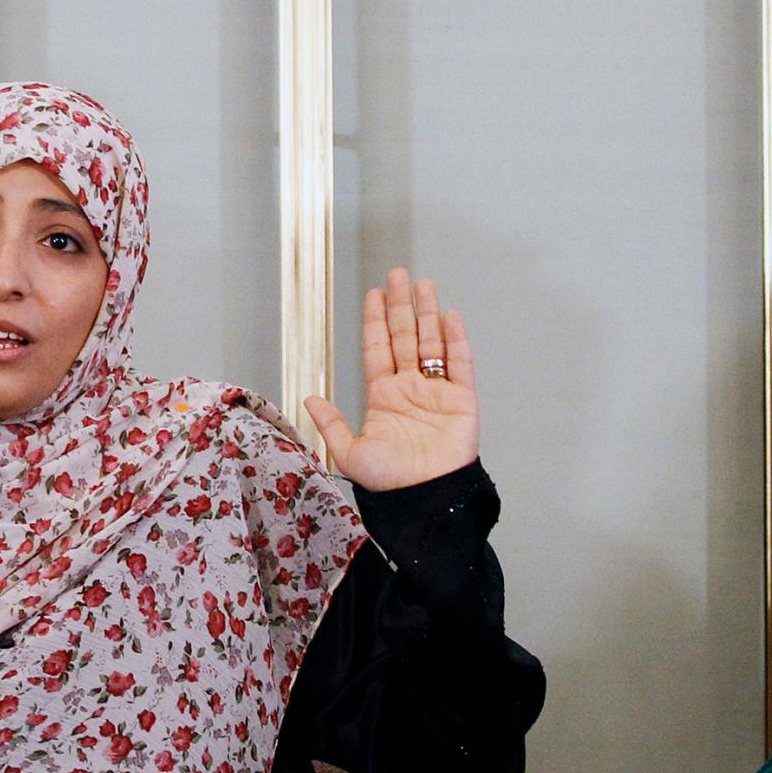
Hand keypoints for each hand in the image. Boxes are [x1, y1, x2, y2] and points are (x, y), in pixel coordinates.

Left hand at [303, 269, 478, 491]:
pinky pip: (460, 364)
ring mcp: (437, 391)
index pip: (378, 349)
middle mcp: (410, 388)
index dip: (376, 321)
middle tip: (397, 275)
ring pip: (432, 343)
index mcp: (384, 396)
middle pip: (405, 337)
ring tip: (423, 285)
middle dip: (401, 306)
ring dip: (427, 314)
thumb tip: (309, 398)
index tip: (374, 294)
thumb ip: (331, 424)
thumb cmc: (390, 481)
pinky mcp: (462, 399)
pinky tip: (449, 316)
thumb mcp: (350, 452)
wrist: (425, 497)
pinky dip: (456, 340)